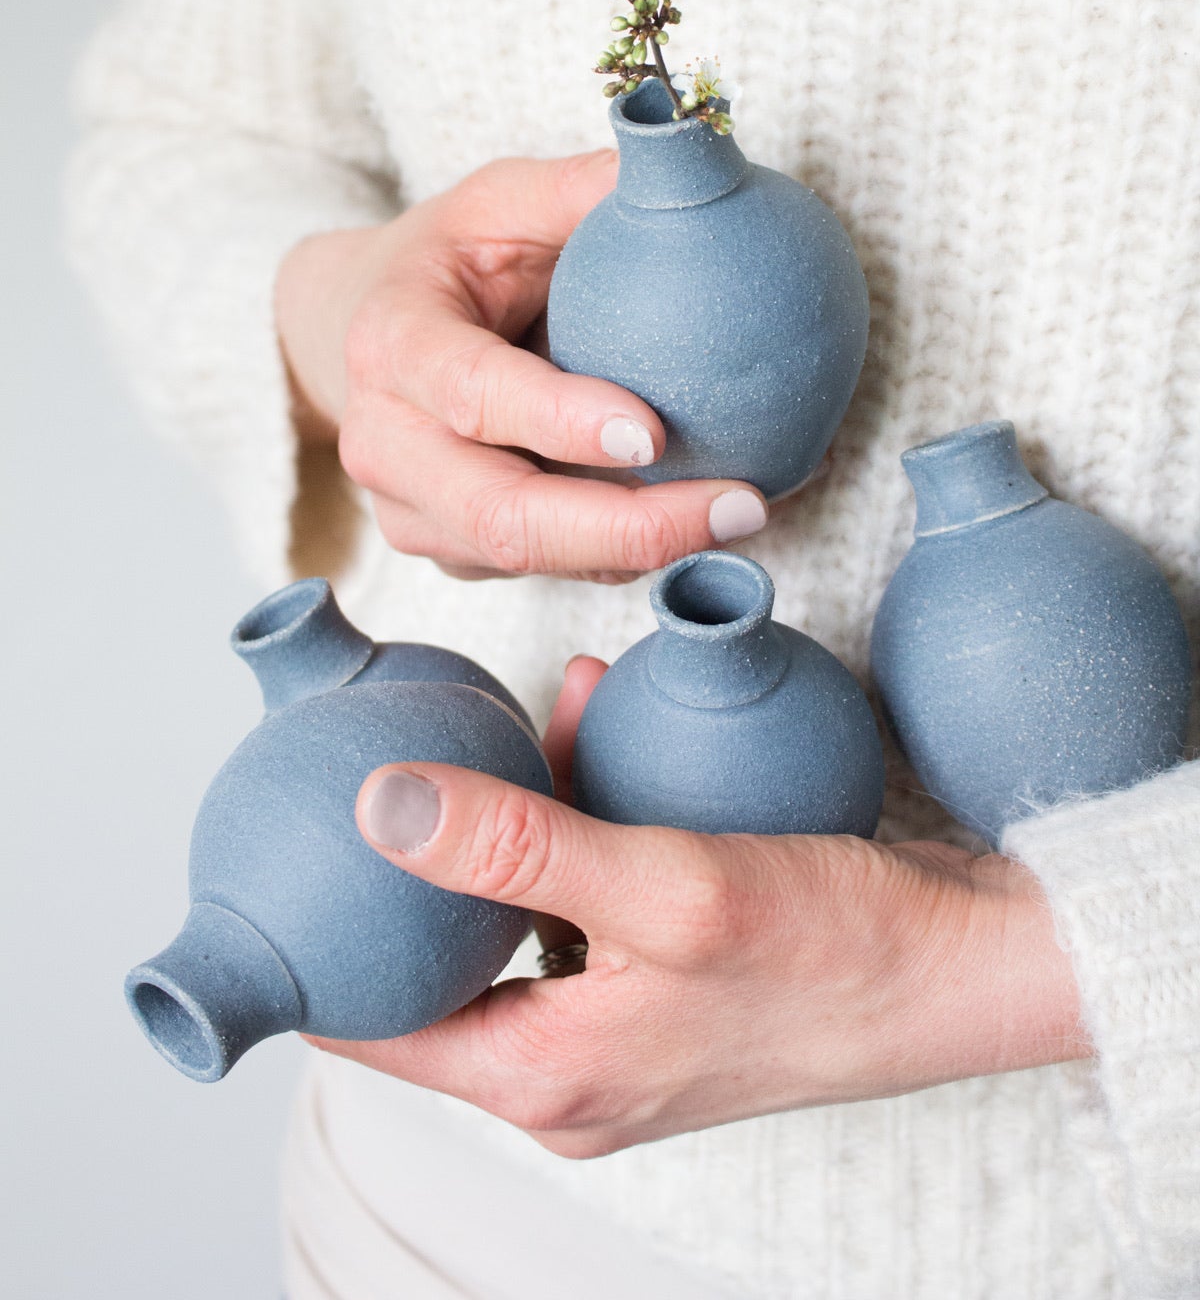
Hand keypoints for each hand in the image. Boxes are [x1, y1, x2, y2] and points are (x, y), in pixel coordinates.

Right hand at [275, 153, 767, 579]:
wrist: (357, 328)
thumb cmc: (447, 258)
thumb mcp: (499, 200)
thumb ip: (581, 188)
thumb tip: (686, 161)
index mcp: (393, 345)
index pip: (473, 396)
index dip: (558, 420)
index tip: (653, 429)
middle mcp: (386, 444)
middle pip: (503, 518)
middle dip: (629, 528)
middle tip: (742, 505)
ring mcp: (413, 511)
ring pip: (532, 560)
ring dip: (647, 549)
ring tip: (751, 510)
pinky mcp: (451, 551)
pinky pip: (548, 571)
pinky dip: (633, 552)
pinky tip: (711, 517)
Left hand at [306, 660, 1088, 1158]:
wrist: (964, 968)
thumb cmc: (833, 949)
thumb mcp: (664, 887)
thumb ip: (517, 847)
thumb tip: (380, 805)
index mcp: (543, 1078)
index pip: (373, 1026)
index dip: (323, 942)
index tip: (291, 847)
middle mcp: (567, 1072)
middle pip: (439, 964)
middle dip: (418, 859)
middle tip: (390, 757)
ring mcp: (617, 1032)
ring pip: (513, 920)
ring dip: (506, 822)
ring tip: (503, 720)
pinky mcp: (661, 986)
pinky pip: (583, 903)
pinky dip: (575, 822)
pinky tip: (593, 727)